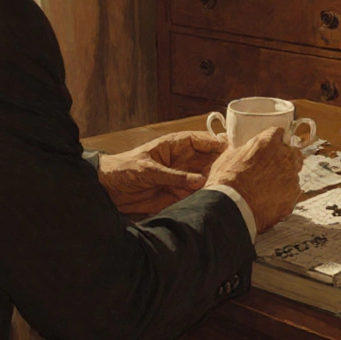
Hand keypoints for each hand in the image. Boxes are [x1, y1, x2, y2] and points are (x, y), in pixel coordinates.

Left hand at [98, 131, 227, 214]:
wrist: (107, 189)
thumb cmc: (123, 169)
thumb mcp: (147, 170)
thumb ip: (173, 176)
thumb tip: (199, 181)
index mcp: (174, 146)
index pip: (200, 141)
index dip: (215, 143)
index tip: (230, 149)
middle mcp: (181, 161)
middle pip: (207, 160)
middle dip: (220, 164)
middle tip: (233, 172)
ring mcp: (180, 178)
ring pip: (204, 178)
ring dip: (214, 182)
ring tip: (228, 188)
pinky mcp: (176, 194)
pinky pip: (195, 195)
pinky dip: (204, 197)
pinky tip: (215, 200)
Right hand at [205, 127, 302, 233]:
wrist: (232, 208)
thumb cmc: (226, 181)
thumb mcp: (229, 156)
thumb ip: (242, 150)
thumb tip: (241, 149)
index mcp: (268, 142)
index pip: (279, 132)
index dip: (274, 139)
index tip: (271, 145)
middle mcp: (284, 157)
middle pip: (294, 152)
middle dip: (287, 157)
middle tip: (275, 166)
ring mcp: (291, 177)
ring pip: (294, 174)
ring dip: (285, 177)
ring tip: (269, 188)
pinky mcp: (293, 196)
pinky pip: (292, 192)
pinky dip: (284, 195)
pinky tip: (271, 200)